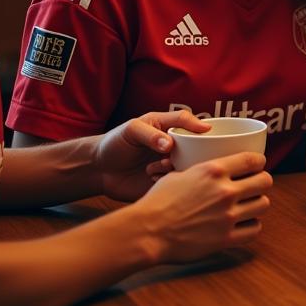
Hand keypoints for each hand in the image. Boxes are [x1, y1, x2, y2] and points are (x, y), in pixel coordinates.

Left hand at [94, 109, 209, 201]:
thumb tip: (169, 144)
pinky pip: (178, 182)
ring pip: (189, 164)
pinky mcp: (166, 182)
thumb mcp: (130, 130)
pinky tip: (151, 177)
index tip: (206, 131)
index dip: (199, 125)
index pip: (188, 122)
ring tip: (156, 167)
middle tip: (171, 155)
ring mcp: (171, 163)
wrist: (99, 170)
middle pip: (196, 145)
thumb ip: (150, 134)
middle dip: (191, 151)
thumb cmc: (114, 143)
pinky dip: (168, 180)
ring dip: (175, 166)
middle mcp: (174, 145)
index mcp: (167, 127)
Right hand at [132, 151, 272, 263]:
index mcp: (214, 170)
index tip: (257, 166)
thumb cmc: (157, 202)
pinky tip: (243, 224)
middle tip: (254, 186)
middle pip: (265, 181)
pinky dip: (251, 226)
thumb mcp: (180, 174)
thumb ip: (204, 171)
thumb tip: (217, 169)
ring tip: (249, 206)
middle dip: (262, 182)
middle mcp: (225, 191)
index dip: (259, 162)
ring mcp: (227, 216)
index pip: (253, 160)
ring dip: (257, 204)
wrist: (146, 231)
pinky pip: (255, 229)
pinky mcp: (226, 238)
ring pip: (264, 204)